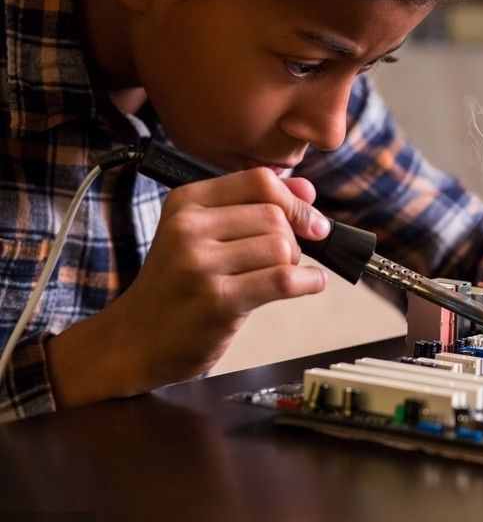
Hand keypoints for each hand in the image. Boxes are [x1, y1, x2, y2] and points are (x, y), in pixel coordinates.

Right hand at [47, 168, 330, 404]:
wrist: (134, 341)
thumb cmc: (177, 287)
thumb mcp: (202, 234)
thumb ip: (254, 206)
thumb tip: (309, 189)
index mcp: (186, 202)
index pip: (259, 181)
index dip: (294, 199)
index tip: (310, 220)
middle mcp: (189, 228)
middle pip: (275, 215)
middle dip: (294, 238)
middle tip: (286, 260)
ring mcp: (201, 264)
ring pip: (282, 247)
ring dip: (295, 264)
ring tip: (279, 277)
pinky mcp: (218, 300)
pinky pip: (283, 280)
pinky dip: (308, 281)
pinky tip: (309, 284)